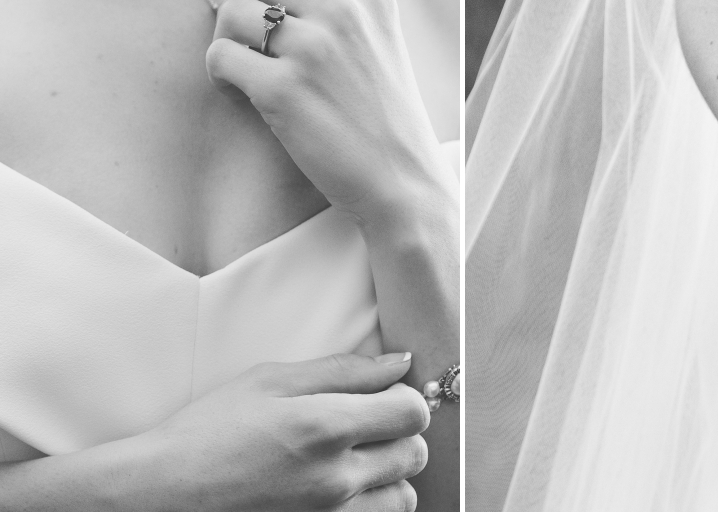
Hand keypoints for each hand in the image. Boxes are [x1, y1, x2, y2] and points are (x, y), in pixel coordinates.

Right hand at [144, 352, 428, 510]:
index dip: (404, 397)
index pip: (414, 411)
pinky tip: (342, 490)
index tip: (383, 395)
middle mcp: (334, 479)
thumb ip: (344, 370)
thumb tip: (400, 362)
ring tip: (354, 461)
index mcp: (325, 427)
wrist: (159, 495)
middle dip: (399, 434)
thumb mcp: (271, 381)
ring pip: (404, 496)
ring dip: (390, 475)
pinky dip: (371, 505)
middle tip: (365, 426)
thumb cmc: (208, 432)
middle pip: (415, 453)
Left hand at [205, 0, 452, 227]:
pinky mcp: (283, 89)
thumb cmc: (386, 118)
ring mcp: (314, 49)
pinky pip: (220, 57)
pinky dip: (220, 75)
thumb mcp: (381, 44)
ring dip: (226, 41)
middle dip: (240, 5)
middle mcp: (344, 12)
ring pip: (232, 12)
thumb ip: (341, 14)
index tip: (277, 34)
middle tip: (246, 44)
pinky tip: (241, 95)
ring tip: (243, 73)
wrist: (404, 178)